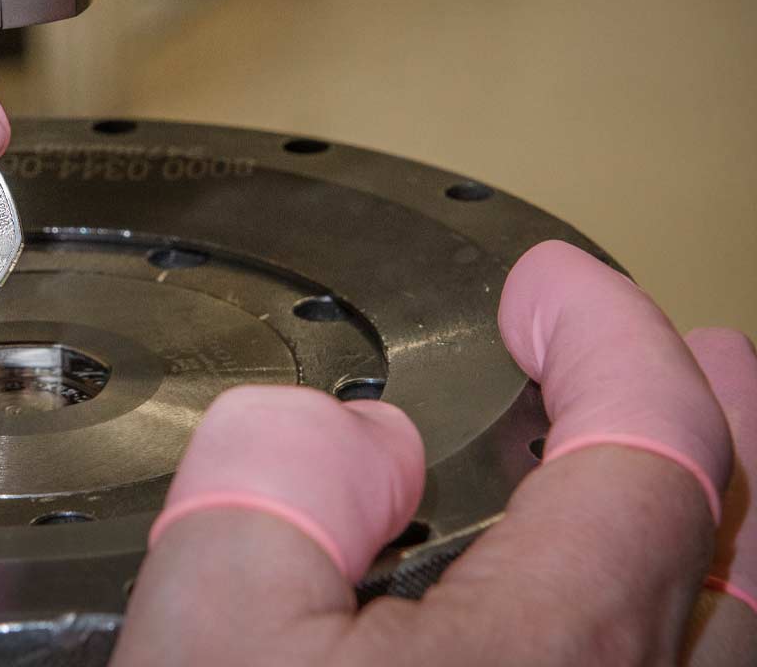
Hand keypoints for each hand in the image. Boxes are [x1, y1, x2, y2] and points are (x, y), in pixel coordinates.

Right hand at [113, 241, 756, 665]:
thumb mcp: (208, 632)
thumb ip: (273, 483)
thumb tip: (346, 432)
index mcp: (551, 648)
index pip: (650, 440)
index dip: (608, 332)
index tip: (554, 284)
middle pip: (737, 538)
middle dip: (720, 419)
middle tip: (706, 350)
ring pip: (725, 628)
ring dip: (719, 522)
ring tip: (693, 469)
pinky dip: (669, 607)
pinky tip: (605, 604)